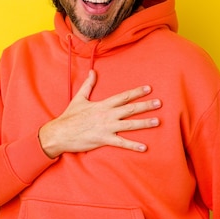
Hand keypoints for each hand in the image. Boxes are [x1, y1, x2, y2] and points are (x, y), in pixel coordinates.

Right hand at [38, 70, 160, 157]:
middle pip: (130, 109)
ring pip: (129, 125)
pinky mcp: (104, 140)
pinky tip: (144, 147)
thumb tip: (92, 71)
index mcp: (103, 104)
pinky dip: (133, 145)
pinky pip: (122, 143)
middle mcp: (107, 115)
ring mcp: (107, 128)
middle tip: (159, 103)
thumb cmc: (69, 116)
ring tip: (158, 121)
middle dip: (145, 105)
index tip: (149, 88)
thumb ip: (88, 85)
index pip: (123, 96)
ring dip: (144, 123)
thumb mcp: (79, 98)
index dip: (137, 92)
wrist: (60, 133)